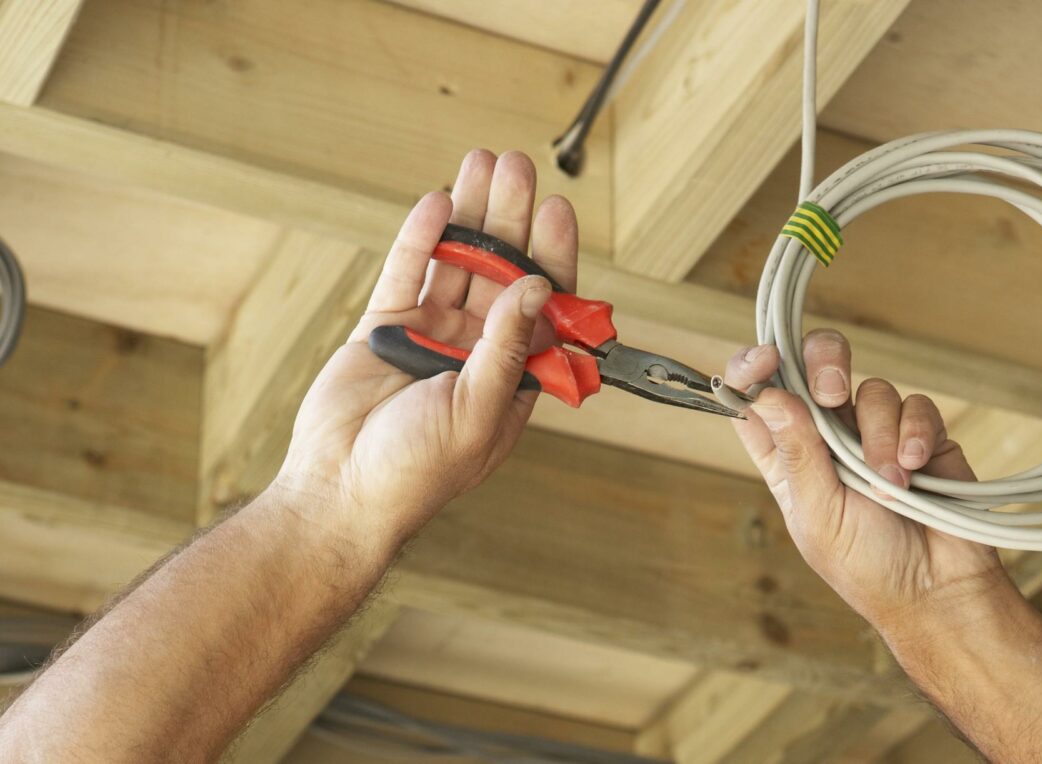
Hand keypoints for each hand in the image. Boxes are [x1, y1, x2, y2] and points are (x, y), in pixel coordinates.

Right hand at [277, 150, 578, 545]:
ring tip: (481, 162)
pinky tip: (439, 203)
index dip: (551, 254)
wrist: (340, 493)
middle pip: (503, 271)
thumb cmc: (416, 473)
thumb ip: (509, 347)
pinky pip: (408, 273)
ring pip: (458, 263)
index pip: (543, 305)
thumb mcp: (477, 411)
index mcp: (513, 377)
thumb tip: (539, 287)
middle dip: (512, 217)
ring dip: (472, 214)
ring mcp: (431, 336)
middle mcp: (477, 351)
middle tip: (519, 167)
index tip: (556, 208)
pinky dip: (422, 238)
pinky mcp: (386, 329)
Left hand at [724, 331, 1010, 631]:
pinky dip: (914, 433)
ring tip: (889, 482)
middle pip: (815, 368)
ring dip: (878, 434)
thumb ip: (798, 452)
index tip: (763, 360)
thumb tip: (767, 395)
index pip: (757, 398)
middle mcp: (827, 436)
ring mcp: (874, 431)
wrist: (938, 588)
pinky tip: (916, 467)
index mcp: (787, 457)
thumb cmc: (867, 565)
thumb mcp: (818, 513)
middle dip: (824, 364)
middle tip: (833, 391)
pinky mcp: (920, 432)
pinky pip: (915, 404)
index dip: (753, 369)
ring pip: (871, 389)